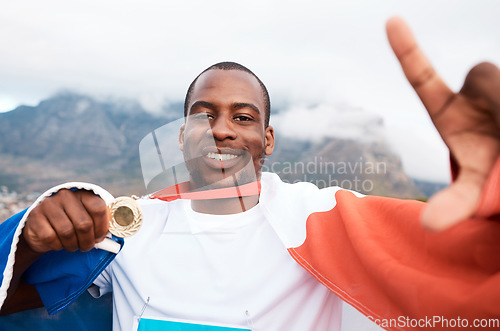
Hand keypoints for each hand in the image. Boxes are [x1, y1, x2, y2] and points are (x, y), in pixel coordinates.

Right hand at [23, 189, 109, 252]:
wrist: (42, 228)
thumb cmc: (71, 224)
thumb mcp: (87, 219)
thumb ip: (101, 223)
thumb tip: (116, 232)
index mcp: (83, 194)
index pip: (98, 208)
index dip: (102, 227)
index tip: (100, 237)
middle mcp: (66, 196)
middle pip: (84, 223)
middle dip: (88, 241)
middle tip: (86, 247)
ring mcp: (49, 205)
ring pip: (67, 232)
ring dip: (73, 245)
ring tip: (73, 246)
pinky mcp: (35, 216)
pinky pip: (51, 237)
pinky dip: (57, 246)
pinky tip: (58, 244)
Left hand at [386, 17, 499, 230]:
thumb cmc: (488, 170)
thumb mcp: (473, 188)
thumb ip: (455, 202)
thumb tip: (429, 225)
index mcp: (447, 109)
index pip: (422, 77)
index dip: (407, 50)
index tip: (390, 21)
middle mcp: (472, 90)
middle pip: (486, 75)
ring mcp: (493, 84)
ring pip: (498, 79)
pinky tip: (499, 126)